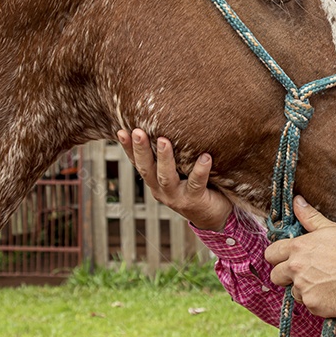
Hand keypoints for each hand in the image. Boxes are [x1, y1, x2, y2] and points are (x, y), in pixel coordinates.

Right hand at [116, 128, 231, 231]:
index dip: (128, 148)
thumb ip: (175, 153)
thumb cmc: (198, 186)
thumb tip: (173, 120)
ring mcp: (176, 197)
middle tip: (138, 131)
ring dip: (164, 158)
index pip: (138, 162)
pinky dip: (200, 170)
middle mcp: (161, 190)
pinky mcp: (194, 201)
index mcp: (155, 181)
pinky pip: (196, 183)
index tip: (121, 131)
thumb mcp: (182, 170)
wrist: (214, 216)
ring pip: (166, 177)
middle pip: (146, 169)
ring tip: (163, 140)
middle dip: (140, 150)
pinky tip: (205, 157)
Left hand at [264, 196, 335, 318]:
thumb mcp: (331, 229)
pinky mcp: (313, 305)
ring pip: (293, 292)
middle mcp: (295, 269)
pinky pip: (308, 304)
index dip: (277, 256)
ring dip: (304, 289)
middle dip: (286, 275)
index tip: (286, 258)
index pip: (270, 254)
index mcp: (297, 248)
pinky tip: (331, 293)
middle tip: (305, 272)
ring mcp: (303, 288)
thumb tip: (296, 201)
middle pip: (275, 276)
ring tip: (324, 282)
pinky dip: (317, 301)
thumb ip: (309, 217)